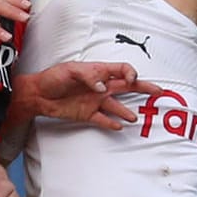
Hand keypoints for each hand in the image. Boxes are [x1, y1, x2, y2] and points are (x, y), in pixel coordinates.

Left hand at [10, 61, 158, 131]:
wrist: (37, 94)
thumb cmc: (53, 77)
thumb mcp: (69, 70)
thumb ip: (89, 77)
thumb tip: (103, 87)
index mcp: (98, 71)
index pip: (121, 69)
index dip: (129, 73)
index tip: (129, 80)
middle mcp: (101, 86)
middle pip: (127, 86)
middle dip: (143, 88)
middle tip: (158, 92)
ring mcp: (96, 101)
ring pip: (117, 106)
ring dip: (127, 111)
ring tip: (134, 117)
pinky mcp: (88, 114)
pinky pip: (104, 119)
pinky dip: (112, 123)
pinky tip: (119, 127)